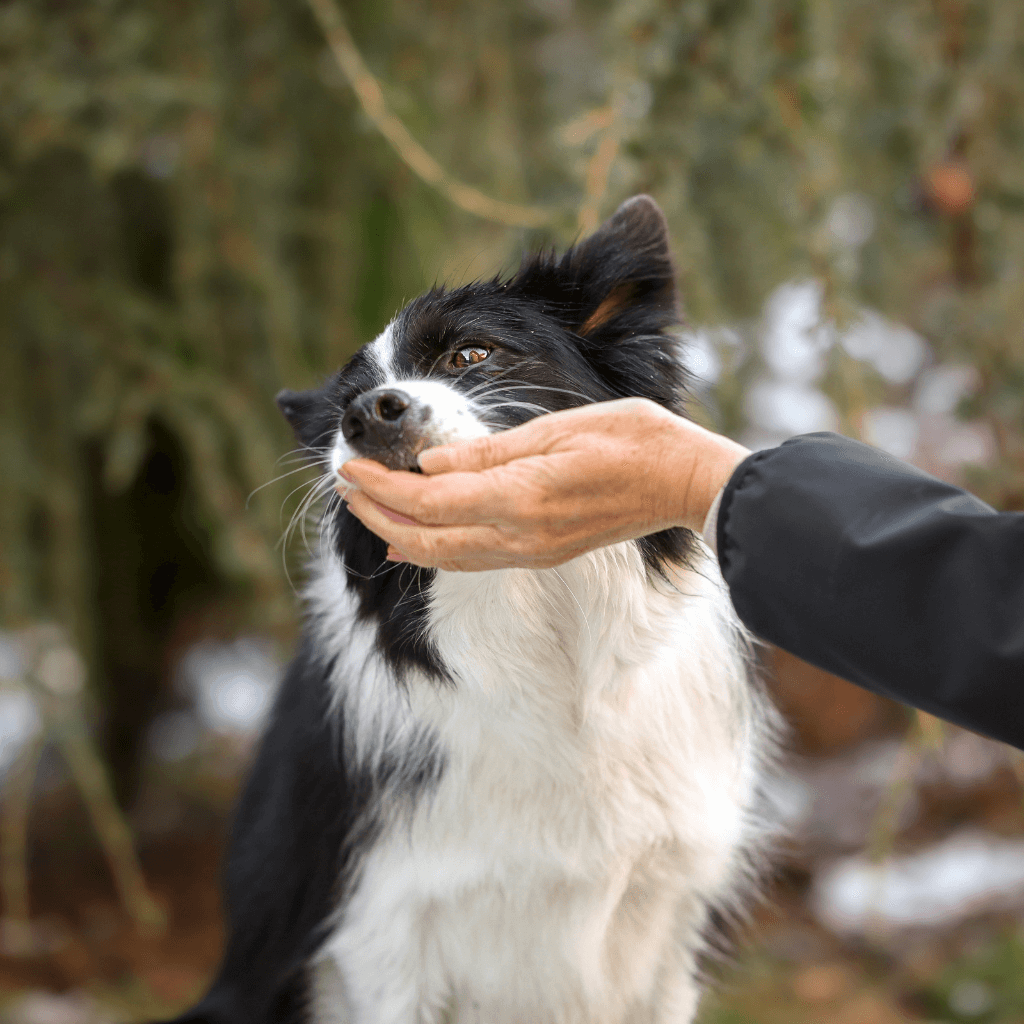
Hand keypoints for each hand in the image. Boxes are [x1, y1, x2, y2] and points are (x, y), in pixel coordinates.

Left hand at [338, 398, 748, 571]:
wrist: (682, 482)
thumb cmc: (632, 441)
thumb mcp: (558, 427)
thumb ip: (489, 450)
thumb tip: (431, 461)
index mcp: (521, 496)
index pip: (429, 500)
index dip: (381, 487)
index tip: (347, 468)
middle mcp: (520, 534)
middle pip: (426, 537)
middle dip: (377, 513)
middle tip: (343, 487)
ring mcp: (531, 550)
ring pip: (446, 556)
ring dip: (400, 533)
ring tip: (367, 508)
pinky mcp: (541, 553)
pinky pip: (473, 560)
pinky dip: (434, 550)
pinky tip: (412, 541)